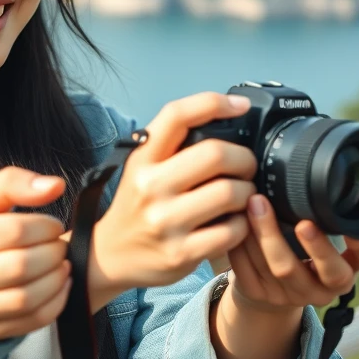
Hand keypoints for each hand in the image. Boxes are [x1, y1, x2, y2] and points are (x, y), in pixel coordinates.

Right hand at [0, 167, 70, 342]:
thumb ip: (15, 184)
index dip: (45, 226)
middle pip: (22, 266)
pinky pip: (33, 320)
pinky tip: (60, 286)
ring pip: (27, 297)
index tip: (53, 226)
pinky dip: (57, 302)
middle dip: (53, 253)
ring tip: (62, 265)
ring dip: (57, 279)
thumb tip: (55, 185)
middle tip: (60, 246)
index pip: (15, 231)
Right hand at [85, 92, 257, 310]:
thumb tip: (226, 122)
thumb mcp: (142, 168)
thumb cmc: (136, 206)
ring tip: (241, 196)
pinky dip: (244, 224)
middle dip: (244, 159)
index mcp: (143, 158)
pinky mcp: (181, 253)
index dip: (214, 103)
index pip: (177, 115)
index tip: (240, 106)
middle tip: (245, 167)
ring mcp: (165, 221)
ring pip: (231, 193)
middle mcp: (150, 186)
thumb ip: (173, 147)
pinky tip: (233, 223)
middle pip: (216, 154)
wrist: (110, 255)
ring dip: (248, 192)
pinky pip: (233, 230)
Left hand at [226, 185, 358, 312]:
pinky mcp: (261, 295)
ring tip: (255, 203)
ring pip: (281, 267)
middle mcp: (325, 285)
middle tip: (299, 218)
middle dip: (313, 244)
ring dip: (267, 234)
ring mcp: (292, 293)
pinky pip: (249, 270)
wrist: (272, 293)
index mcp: (350, 266)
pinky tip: (235, 221)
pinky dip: (241, 243)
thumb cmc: (311, 253)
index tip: (350, 223)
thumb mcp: (342, 236)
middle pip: (324, 268)